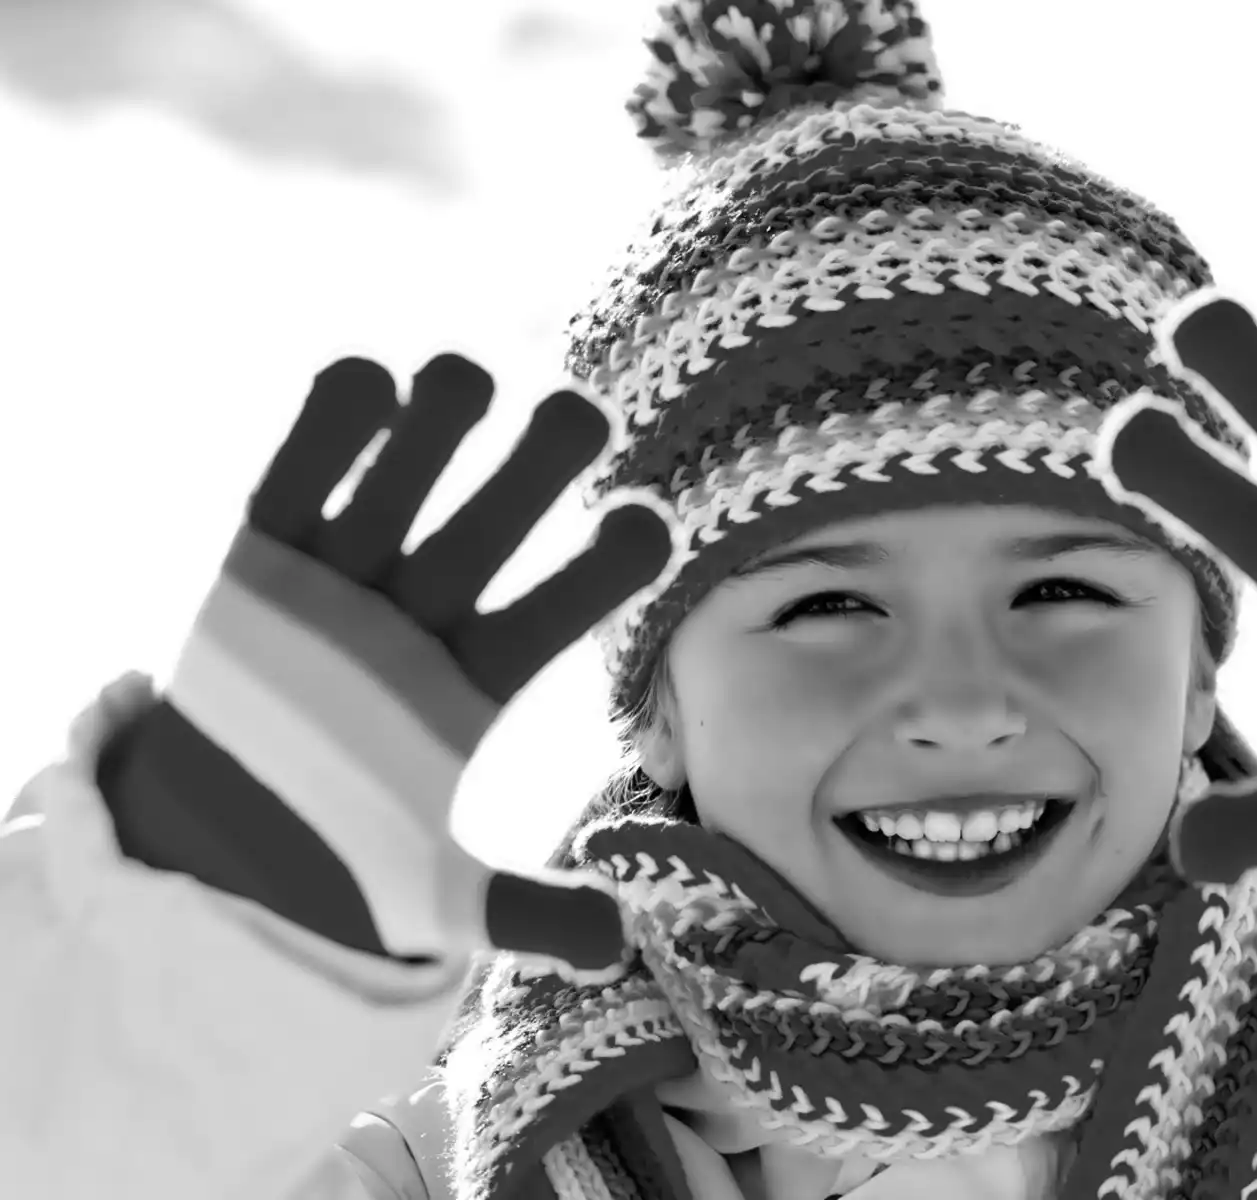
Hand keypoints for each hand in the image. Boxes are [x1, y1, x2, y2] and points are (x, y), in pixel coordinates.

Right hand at [98, 356, 677, 972]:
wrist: (215, 852)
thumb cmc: (337, 863)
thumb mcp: (432, 901)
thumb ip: (522, 915)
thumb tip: (615, 949)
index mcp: (469, 685)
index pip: (552, 613)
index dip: (600, 568)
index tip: (649, 525)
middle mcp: (417, 620)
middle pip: (488, 529)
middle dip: (531, 470)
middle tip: (578, 415)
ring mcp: (341, 585)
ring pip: (399, 488)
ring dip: (435, 429)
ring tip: (469, 376)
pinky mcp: (260, 561)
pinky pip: (295, 482)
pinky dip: (327, 430)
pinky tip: (369, 376)